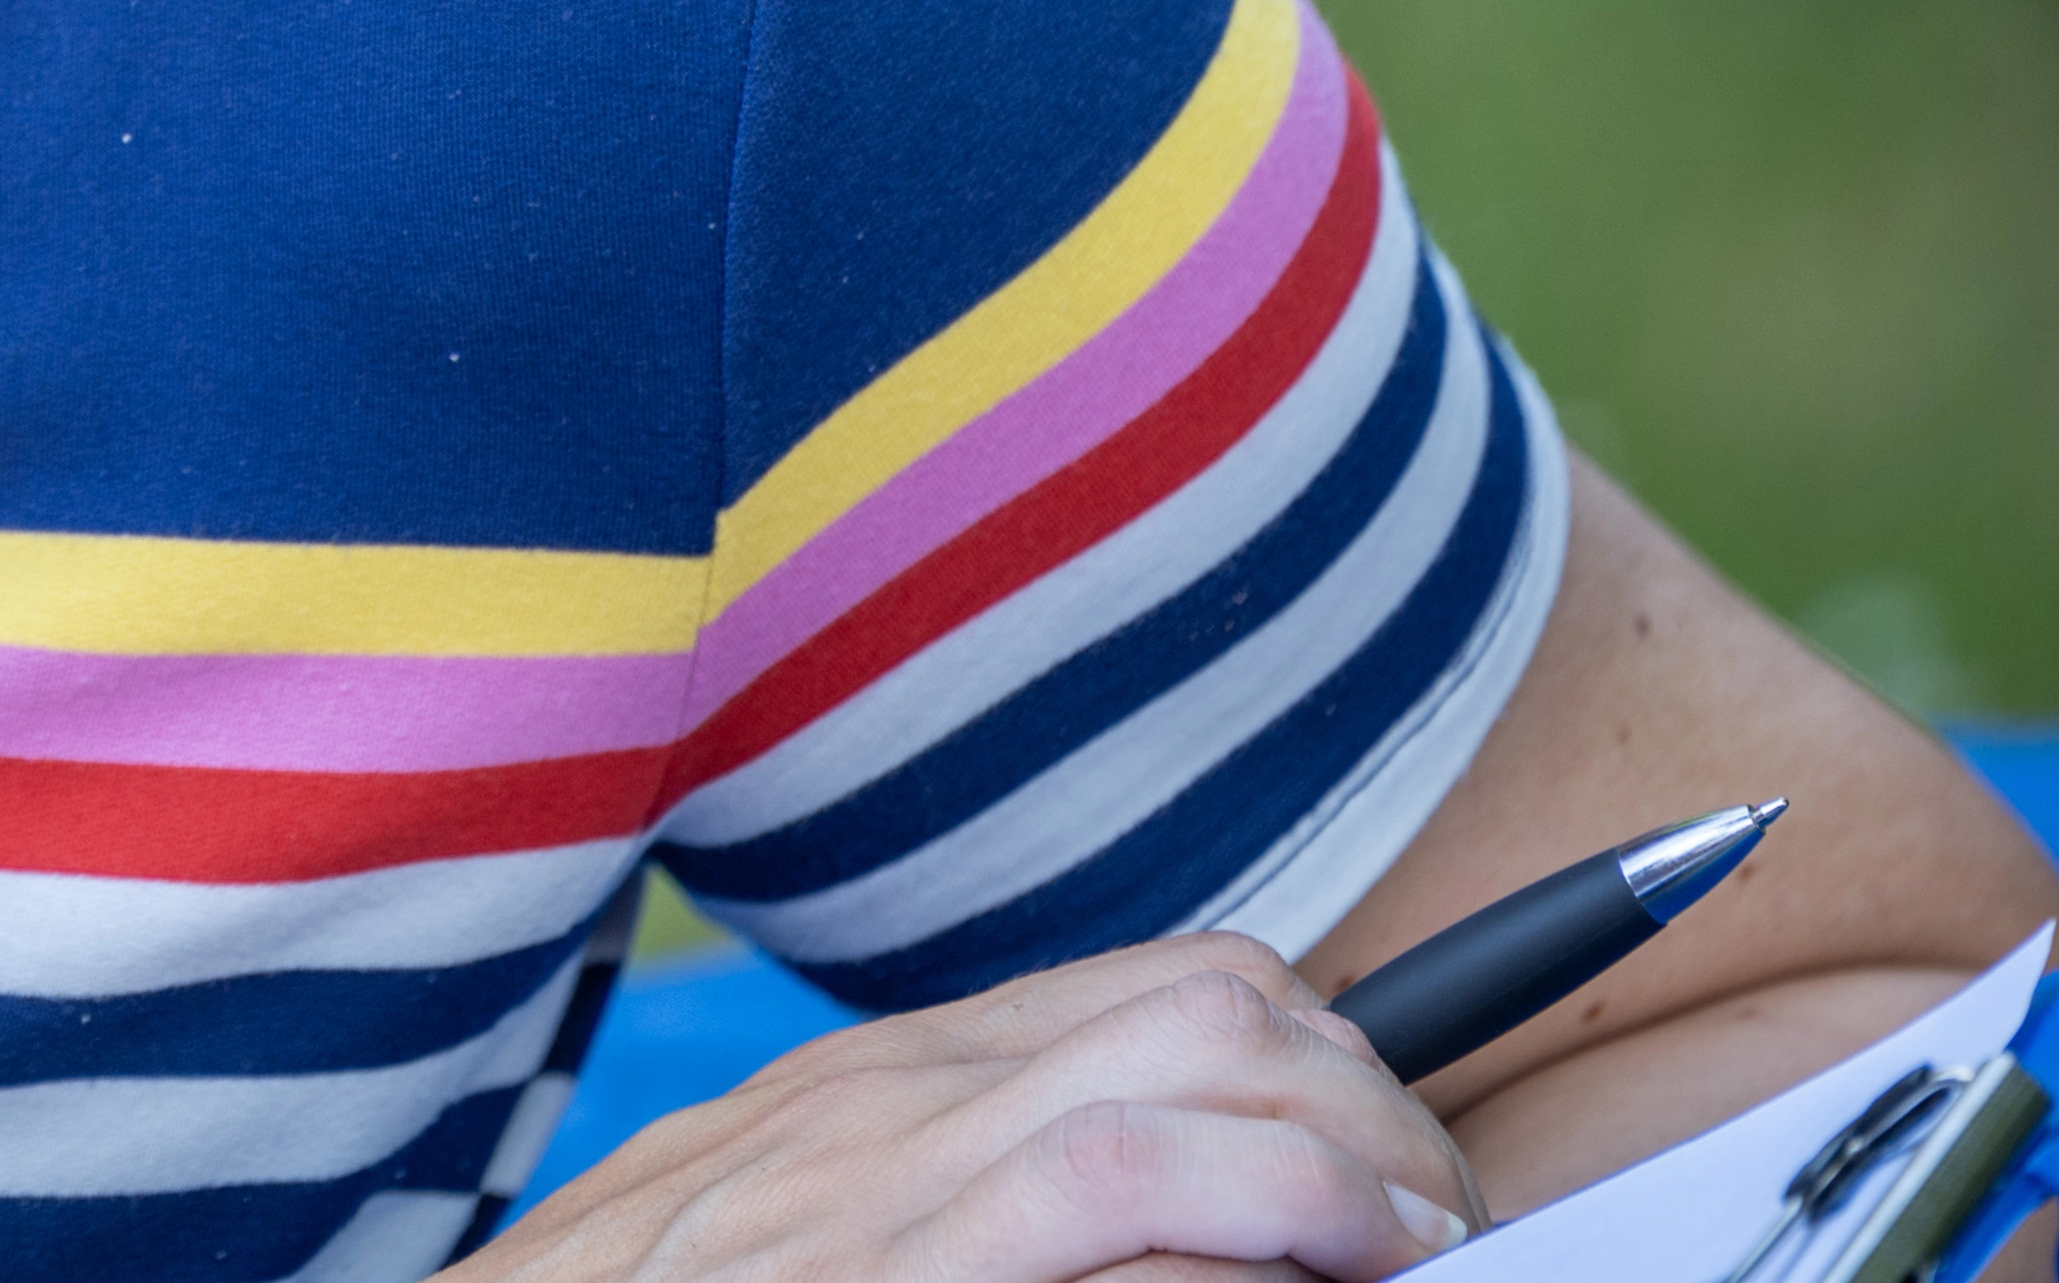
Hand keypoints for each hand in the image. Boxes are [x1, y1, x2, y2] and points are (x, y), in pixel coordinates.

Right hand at [489, 934, 1482, 1282]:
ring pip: (1198, 1065)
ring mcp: (890, 1178)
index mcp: (893, 1086)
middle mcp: (900, 1100)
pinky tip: (1310, 1279)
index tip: (1397, 1176)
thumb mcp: (805, 1244)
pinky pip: (1112, 1186)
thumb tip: (1170, 1243)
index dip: (1328, 1062)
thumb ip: (955, 1210)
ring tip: (1410, 1256)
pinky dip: (1254, 1222)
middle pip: (1220, 1004)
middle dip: (1378, 1107)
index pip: (1176, 987)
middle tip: (1436, 1231)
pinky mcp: (893, 1267)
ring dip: (1352, 1162)